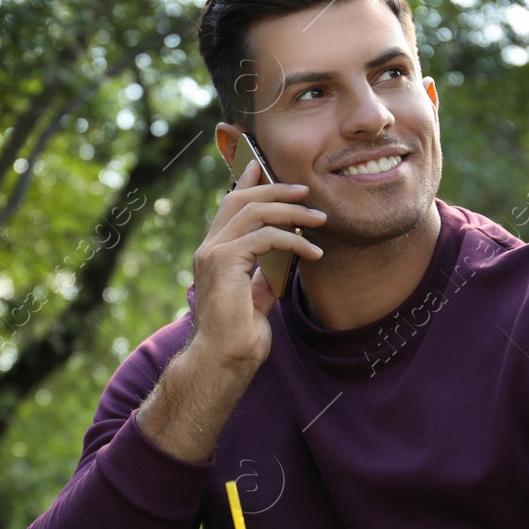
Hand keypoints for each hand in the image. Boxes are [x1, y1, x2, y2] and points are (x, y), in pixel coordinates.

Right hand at [189, 158, 324, 373]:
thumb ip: (261, 278)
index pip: (229, 207)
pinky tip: (313, 253)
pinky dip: (294, 241)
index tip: (264, 166)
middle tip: (306, 192)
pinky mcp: (225, 262)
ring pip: (254, 212)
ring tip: (319, 219)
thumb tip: (277, 268)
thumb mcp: (255, 300)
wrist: (223, 361)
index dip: (247, 183)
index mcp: (214, 254)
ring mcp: (213, 253)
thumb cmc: (237, 338)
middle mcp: (209, 248)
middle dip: (275, 189)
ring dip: (291, 211)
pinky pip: (265, 237)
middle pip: (241, 200)